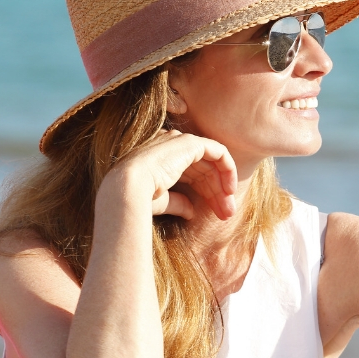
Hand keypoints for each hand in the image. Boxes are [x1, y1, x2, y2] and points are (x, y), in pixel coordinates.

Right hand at [103, 130, 237, 220]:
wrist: (129, 188)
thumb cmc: (138, 197)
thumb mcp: (161, 201)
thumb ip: (178, 202)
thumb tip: (191, 212)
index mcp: (161, 158)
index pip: (191, 174)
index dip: (206, 193)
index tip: (215, 214)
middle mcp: (170, 146)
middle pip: (203, 170)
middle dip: (217, 194)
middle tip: (226, 215)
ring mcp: (179, 142)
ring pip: (212, 164)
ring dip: (223, 187)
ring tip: (229, 211)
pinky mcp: (190, 143)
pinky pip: (218, 152)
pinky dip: (228, 169)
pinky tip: (229, 190)